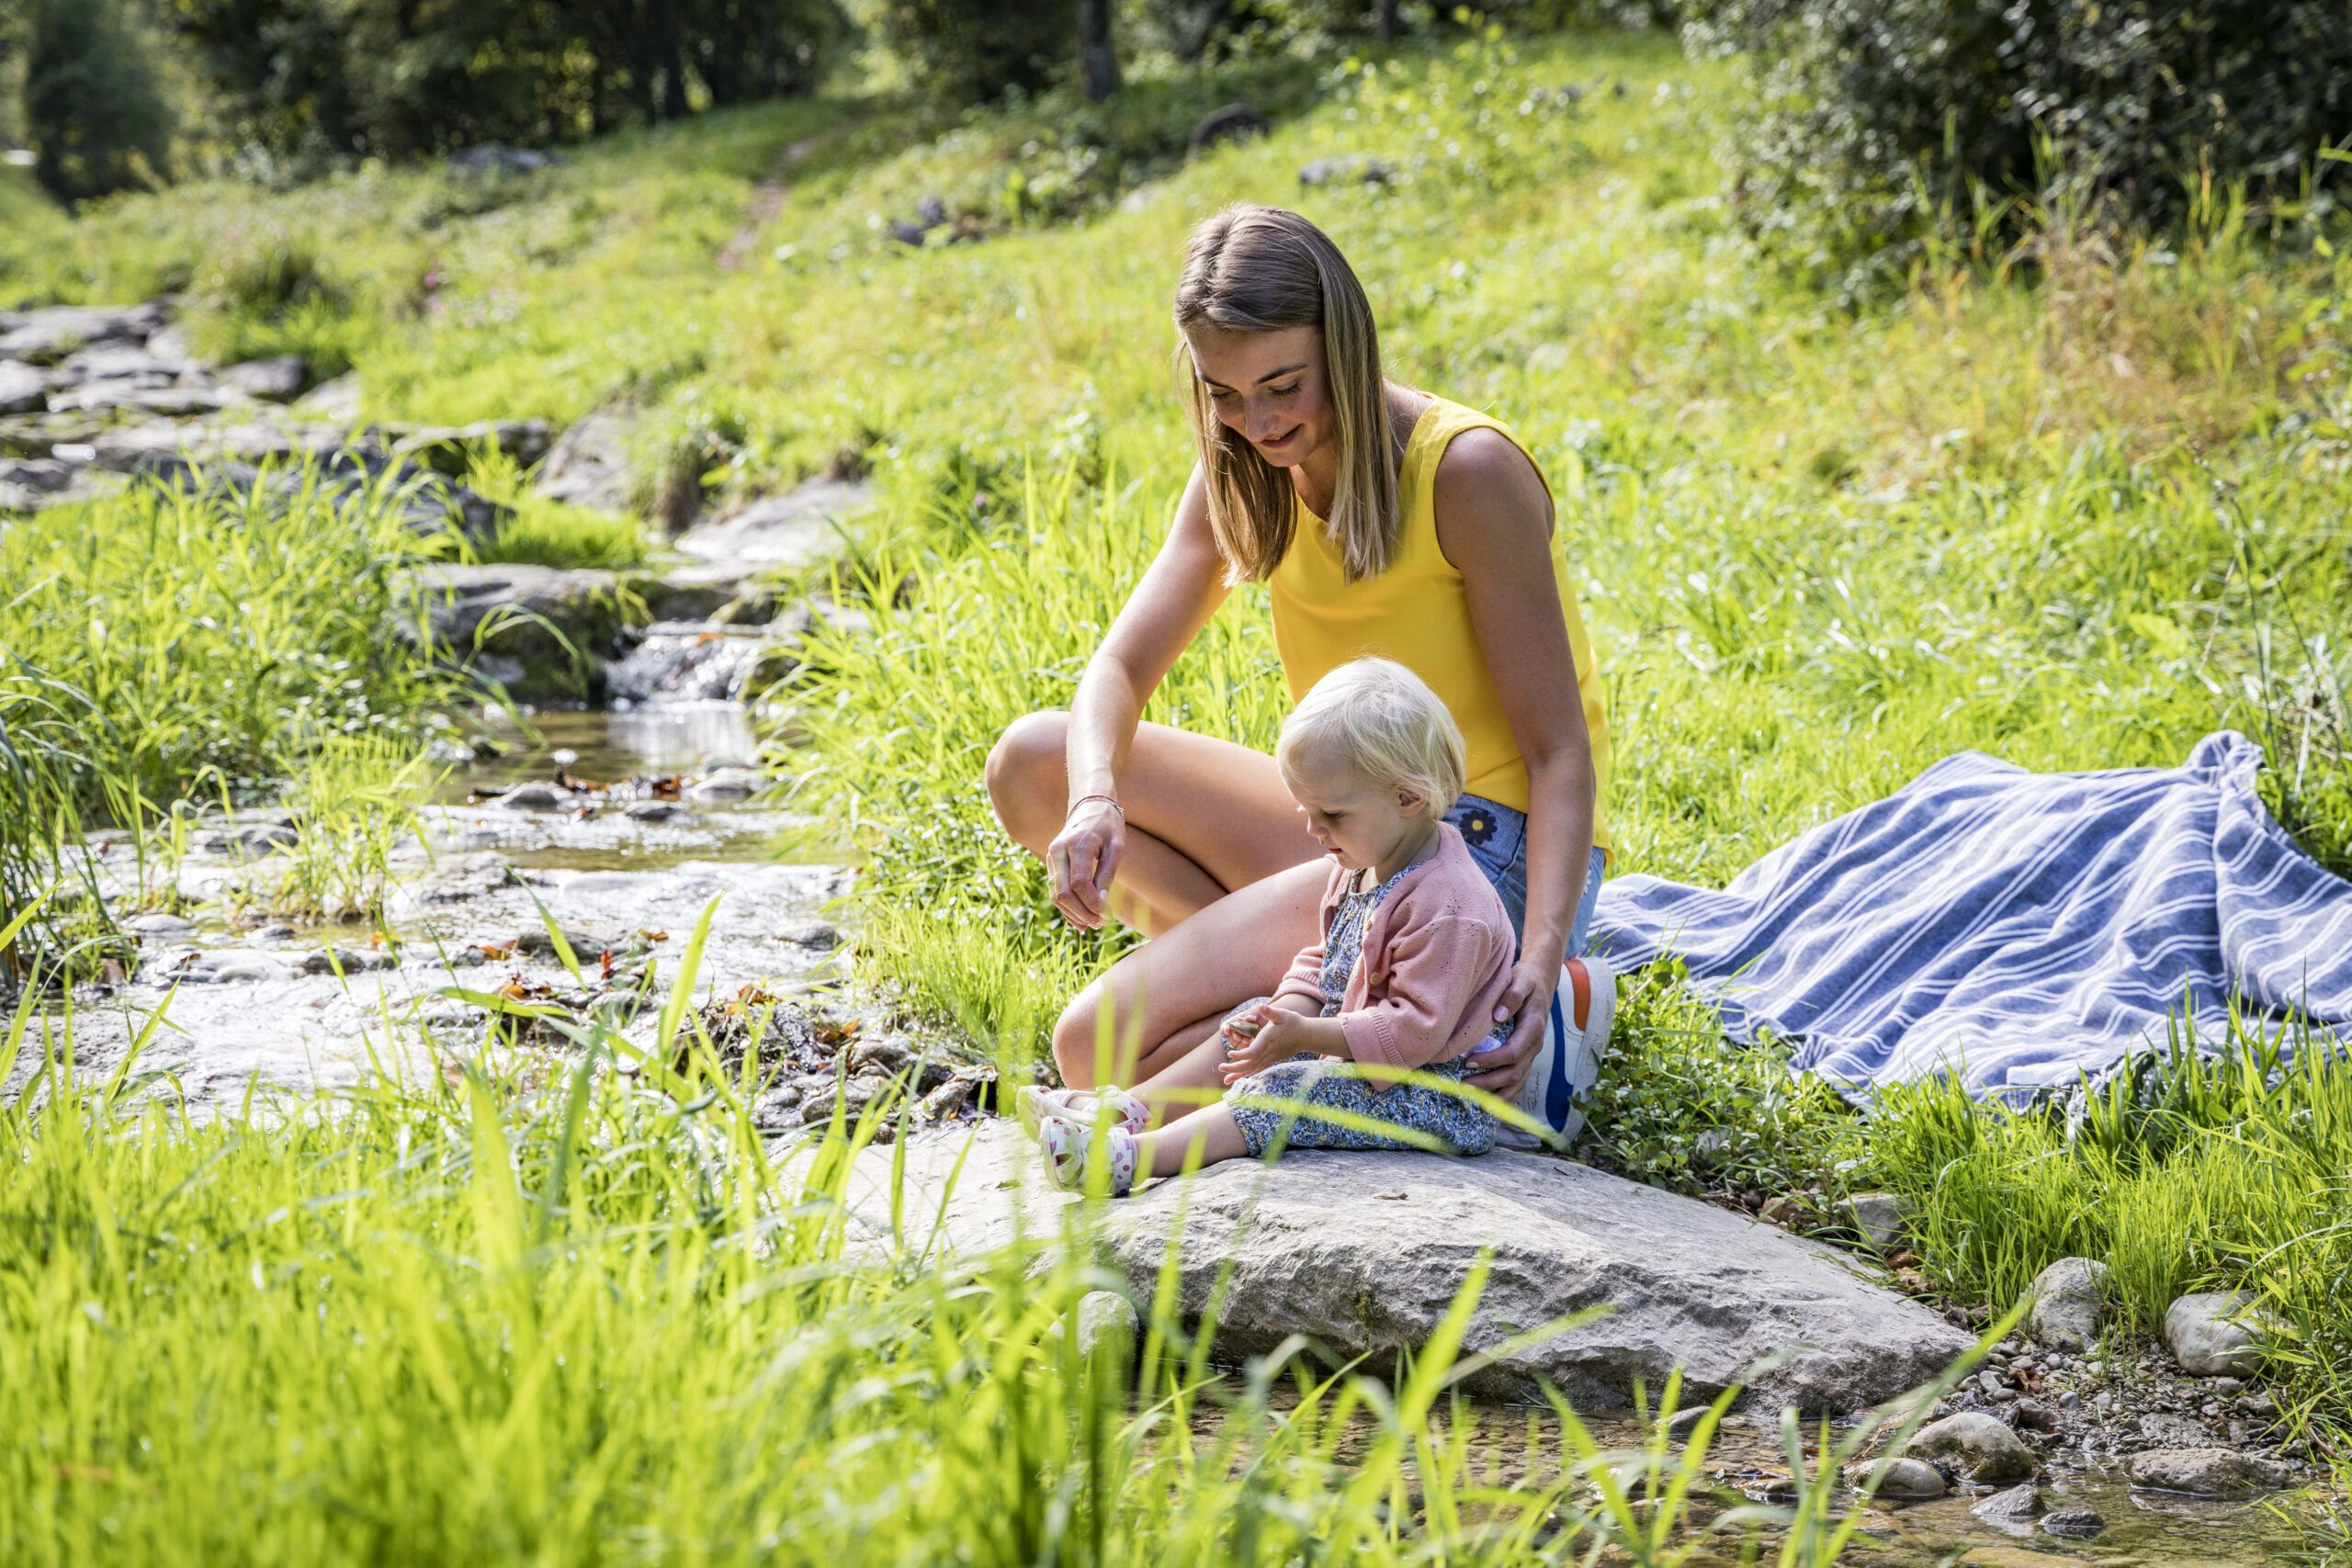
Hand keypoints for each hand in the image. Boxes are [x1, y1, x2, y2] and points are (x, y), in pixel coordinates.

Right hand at [1046, 796, 1124, 928]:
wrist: (1089, 805)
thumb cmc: (1108, 825)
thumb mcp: (1116, 847)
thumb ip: (1107, 875)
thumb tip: (1101, 904)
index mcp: (1077, 844)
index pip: (1080, 884)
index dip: (1093, 903)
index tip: (1108, 914)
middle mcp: (1058, 850)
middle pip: (1063, 893)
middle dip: (1082, 913)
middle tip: (1102, 923)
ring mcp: (1051, 856)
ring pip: (1056, 895)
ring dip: (1073, 914)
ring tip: (1093, 924)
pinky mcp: (1051, 862)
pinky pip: (1055, 890)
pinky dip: (1067, 907)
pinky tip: (1081, 921)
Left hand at [1219, 1005, 1303, 1084]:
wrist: (1307, 1036)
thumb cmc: (1294, 1023)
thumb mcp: (1283, 1014)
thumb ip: (1271, 1012)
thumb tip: (1261, 1006)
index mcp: (1268, 1040)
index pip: (1253, 1052)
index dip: (1241, 1055)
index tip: (1230, 1054)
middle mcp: (1268, 1052)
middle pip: (1250, 1064)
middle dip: (1234, 1067)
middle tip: (1220, 1067)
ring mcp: (1270, 1058)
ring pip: (1253, 1069)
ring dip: (1239, 1074)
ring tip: (1226, 1080)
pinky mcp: (1272, 1060)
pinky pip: (1258, 1069)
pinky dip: (1248, 1074)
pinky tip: (1239, 1077)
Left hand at [1463, 957, 1556, 1098]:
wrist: (1540, 983)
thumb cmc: (1525, 981)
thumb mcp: (1520, 980)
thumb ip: (1511, 996)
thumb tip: (1499, 1016)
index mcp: (1533, 1028)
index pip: (1513, 1052)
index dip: (1492, 1060)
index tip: (1468, 1061)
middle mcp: (1534, 1045)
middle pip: (1514, 1072)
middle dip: (1489, 1082)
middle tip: (1464, 1085)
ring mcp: (1531, 1054)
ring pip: (1517, 1082)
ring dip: (1497, 1094)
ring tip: (1474, 1101)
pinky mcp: (1526, 1057)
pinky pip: (1518, 1081)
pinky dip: (1506, 1095)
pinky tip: (1490, 1105)